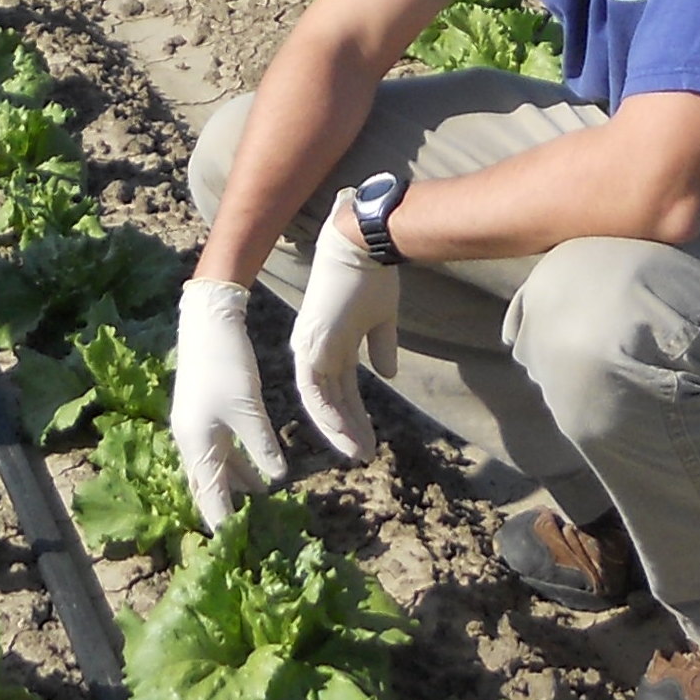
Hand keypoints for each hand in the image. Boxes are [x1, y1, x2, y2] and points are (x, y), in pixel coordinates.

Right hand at [172, 279, 285, 528]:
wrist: (208, 325)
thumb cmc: (226, 366)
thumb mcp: (248, 409)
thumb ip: (261, 446)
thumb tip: (275, 479)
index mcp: (196, 444)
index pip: (209, 495)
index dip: (222, 521)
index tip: (234, 547)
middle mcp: (190, 441)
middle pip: (205, 487)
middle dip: (223, 510)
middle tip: (244, 537)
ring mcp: (195, 429)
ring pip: (213, 470)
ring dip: (233, 489)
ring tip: (257, 510)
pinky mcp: (203, 416)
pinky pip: (218, 454)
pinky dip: (235, 468)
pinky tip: (256, 476)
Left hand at [292, 196, 400, 461]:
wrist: (364, 245)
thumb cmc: (373, 274)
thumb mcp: (382, 318)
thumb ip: (382, 346)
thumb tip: (388, 375)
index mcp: (330, 340)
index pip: (339, 386)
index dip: (353, 412)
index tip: (369, 434)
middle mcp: (315, 346)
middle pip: (330, 398)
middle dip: (348, 427)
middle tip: (365, 453)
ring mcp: (311, 346)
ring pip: (320, 401)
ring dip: (340, 429)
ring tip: (361, 453)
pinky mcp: (312, 345)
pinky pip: (316, 392)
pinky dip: (330, 416)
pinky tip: (347, 435)